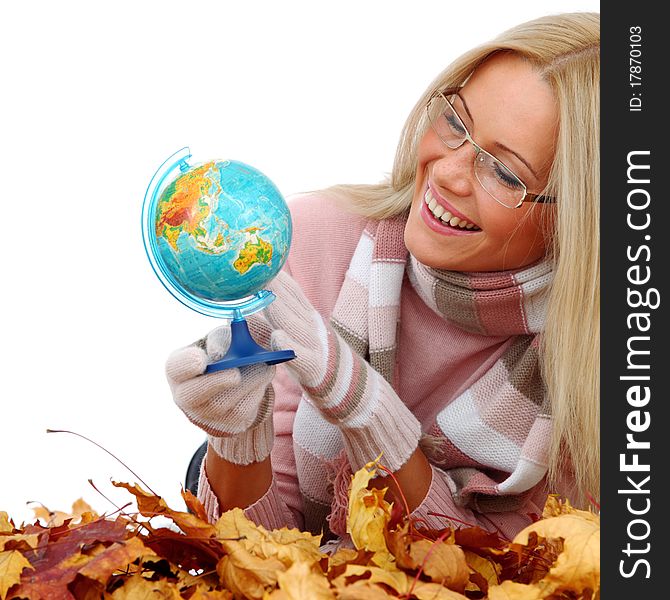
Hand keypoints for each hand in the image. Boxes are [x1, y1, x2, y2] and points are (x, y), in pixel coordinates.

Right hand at [166, 322, 274, 464]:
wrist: (243, 378)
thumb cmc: (227, 351)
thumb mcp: (224, 337)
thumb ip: (223, 337)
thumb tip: (223, 348)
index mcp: (179, 368)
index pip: (176, 367)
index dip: (186, 365)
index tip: (201, 360)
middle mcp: (185, 394)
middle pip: (192, 394)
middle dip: (215, 382)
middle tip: (235, 374)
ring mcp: (204, 414)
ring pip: (222, 404)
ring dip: (245, 383)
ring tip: (261, 365)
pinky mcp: (226, 425)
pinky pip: (241, 412)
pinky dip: (255, 392)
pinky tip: (262, 377)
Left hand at [261, 271, 420, 471]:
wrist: (353, 392)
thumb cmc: (318, 363)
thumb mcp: (301, 337)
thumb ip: (282, 322)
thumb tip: (252, 309)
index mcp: (309, 320)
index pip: (291, 293)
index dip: (276, 276)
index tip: (259, 260)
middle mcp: (313, 329)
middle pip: (291, 303)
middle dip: (274, 284)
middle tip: (255, 267)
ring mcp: (316, 348)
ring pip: (294, 324)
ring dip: (279, 307)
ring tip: (263, 293)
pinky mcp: (316, 370)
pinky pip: (302, 357)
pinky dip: (290, 346)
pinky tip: (278, 337)